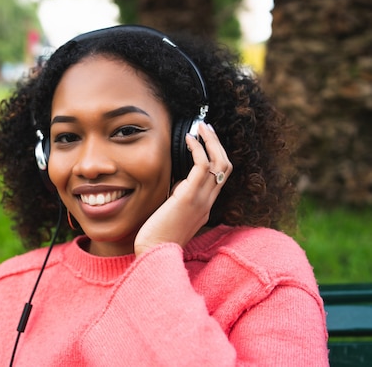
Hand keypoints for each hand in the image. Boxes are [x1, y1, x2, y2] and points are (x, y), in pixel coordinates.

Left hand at [134, 122, 231, 255]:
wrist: (153, 253)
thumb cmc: (157, 236)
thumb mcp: (173, 213)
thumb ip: (179, 198)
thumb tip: (178, 182)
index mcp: (205, 206)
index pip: (220, 176)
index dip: (216, 155)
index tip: (205, 139)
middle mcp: (208, 202)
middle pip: (225, 165)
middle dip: (217, 143)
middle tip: (205, 127)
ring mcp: (201, 200)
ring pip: (219, 163)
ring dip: (210, 141)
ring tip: (199, 127)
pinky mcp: (189, 198)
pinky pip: (202, 167)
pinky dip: (197, 149)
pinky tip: (188, 140)